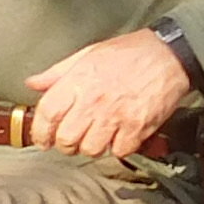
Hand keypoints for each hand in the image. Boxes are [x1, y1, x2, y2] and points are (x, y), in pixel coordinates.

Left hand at [27, 26, 194, 159]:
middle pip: (66, 139)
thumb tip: (33, 83)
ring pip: (91, 149)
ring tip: (97, 137)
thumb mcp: (88, 54)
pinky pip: (119, 151)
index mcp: (79, 80)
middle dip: (65, 144)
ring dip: (91, 147)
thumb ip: (58, 72)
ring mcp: (116, 115)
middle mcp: (94, 100)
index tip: (42, 139)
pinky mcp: (137, 126)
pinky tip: (120, 136)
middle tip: (71, 140)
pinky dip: (118, 148)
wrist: (169, 54)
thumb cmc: (130, 52)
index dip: (40, 131)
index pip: (47, 113)